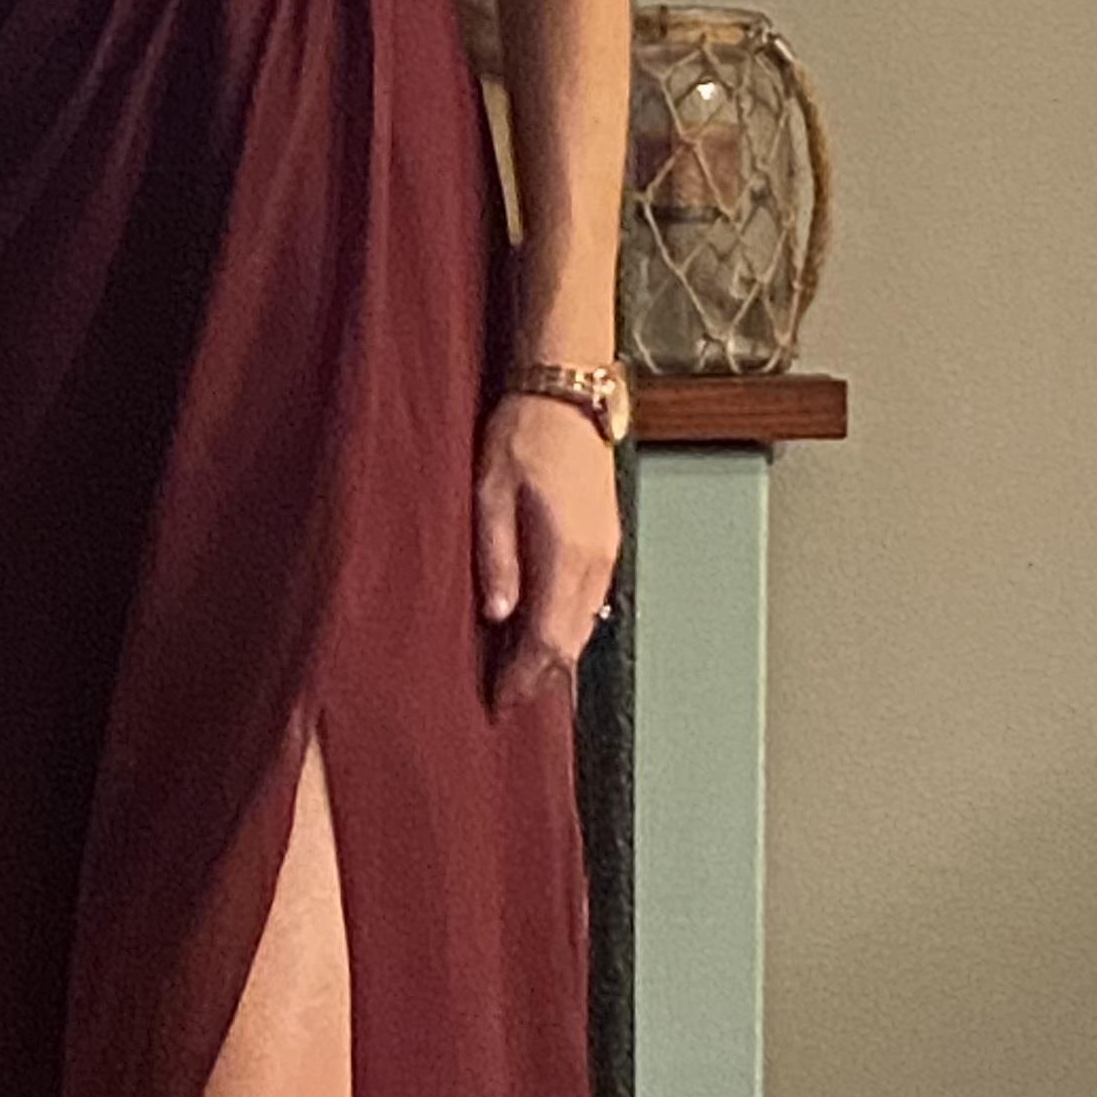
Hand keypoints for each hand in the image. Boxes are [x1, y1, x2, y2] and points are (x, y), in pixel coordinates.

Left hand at [474, 390, 620, 710]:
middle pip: (572, 642)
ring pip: (585, 624)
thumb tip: (498, 615)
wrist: (567, 393)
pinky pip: (590, 600)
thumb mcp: (490, 491)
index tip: (499, 703)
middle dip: (539, 677)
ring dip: (554, 653)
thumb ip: (496, 555)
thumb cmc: (524, 432)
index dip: (523, 678)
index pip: (547, 639)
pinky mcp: (605, 540)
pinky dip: (566, 625)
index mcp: (565, 552)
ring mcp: (606, 550)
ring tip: (517, 672)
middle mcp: (595, 559)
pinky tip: (541, 627)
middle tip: (505, 698)